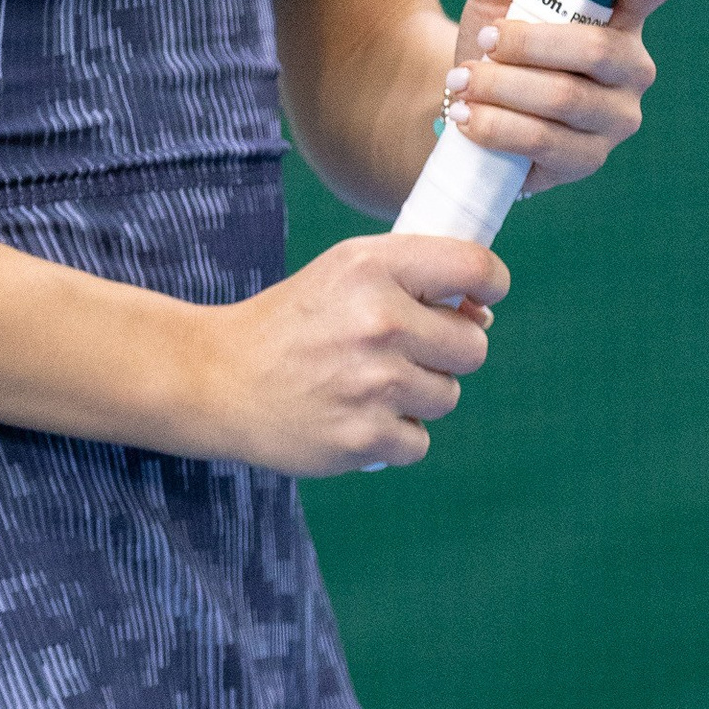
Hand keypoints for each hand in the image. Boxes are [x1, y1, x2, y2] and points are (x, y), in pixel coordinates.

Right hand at [194, 232, 508, 474]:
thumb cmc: (293, 322)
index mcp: (374, 267)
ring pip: (448, 396)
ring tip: (365, 384)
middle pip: (473, 346)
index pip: (475, 267)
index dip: (490, 283)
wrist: (218, 379)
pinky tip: (353, 417)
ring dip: (417, 396)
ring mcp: (373, 383)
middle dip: (446, 352)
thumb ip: (414, 279)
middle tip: (396, 351)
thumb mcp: (345, 272)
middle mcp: (379, 320)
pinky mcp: (364, 438)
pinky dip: (392, 437)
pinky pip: (418, 441)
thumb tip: (481, 314)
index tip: (479, 298)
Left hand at [442, 0, 683, 197]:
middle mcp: (629, 64)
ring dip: (504, 86)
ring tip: (462, 81)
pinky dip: (498, 125)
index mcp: (620, 13)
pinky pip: (545, 140)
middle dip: (531, 43)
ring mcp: (614, 116)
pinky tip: (467, 116)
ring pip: (566, 96)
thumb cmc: (492, 43)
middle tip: (484, 40)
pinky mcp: (587, 159)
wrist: (461, 110)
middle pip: (600, 48)